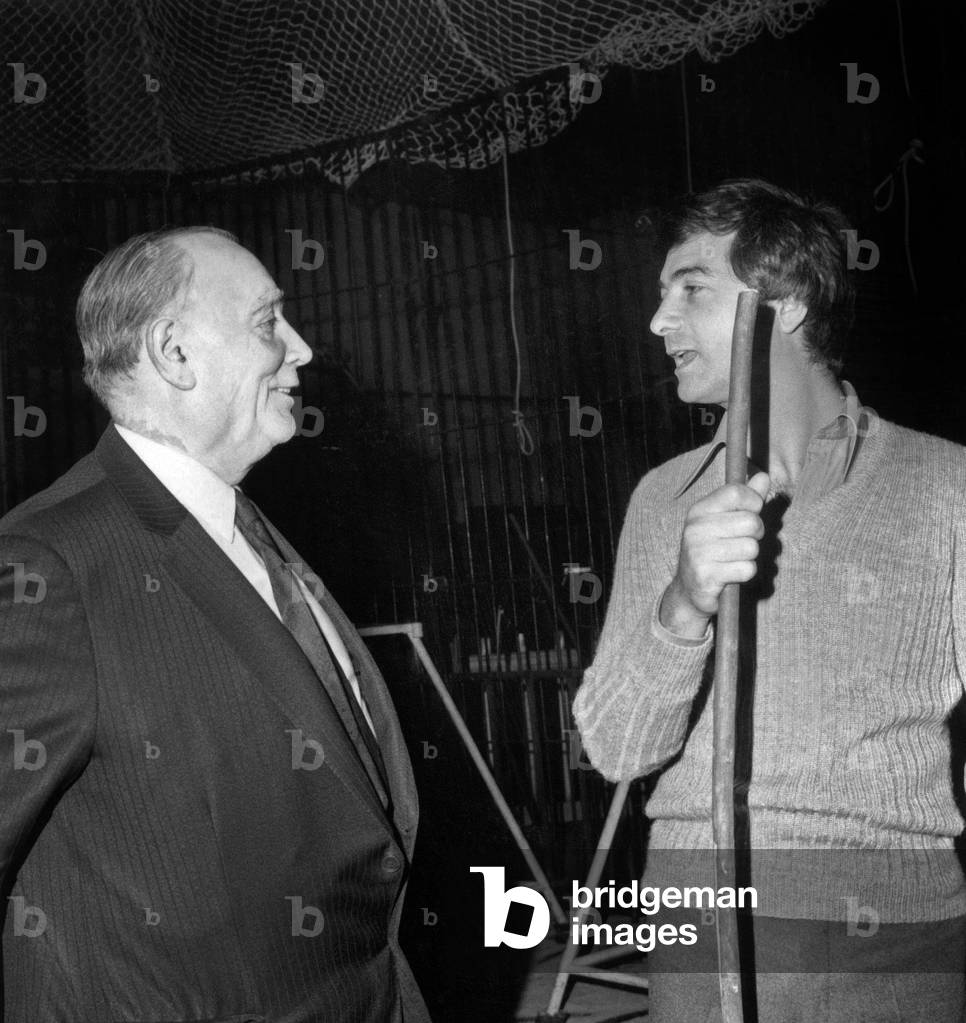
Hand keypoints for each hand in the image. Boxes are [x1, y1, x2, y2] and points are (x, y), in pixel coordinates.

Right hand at [659, 471, 769, 638]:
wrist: (690, 589)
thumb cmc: (713, 550)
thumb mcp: (725, 520)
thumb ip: (746, 498)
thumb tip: (764, 476)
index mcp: (699, 510)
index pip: (736, 493)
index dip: (753, 503)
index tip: (750, 513)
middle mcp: (695, 529)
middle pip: (751, 522)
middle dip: (756, 535)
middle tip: (742, 542)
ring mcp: (698, 553)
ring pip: (752, 548)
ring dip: (750, 556)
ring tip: (734, 559)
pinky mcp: (706, 576)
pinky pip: (747, 569)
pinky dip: (745, 573)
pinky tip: (731, 574)